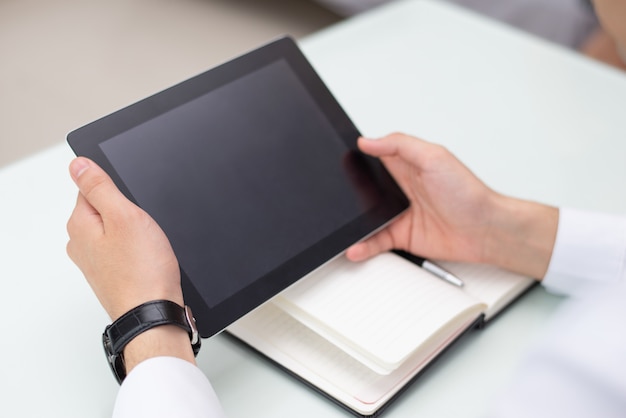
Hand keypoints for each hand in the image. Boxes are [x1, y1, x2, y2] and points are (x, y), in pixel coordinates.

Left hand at [66, 157, 182, 320]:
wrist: (154, 312)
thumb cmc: (142, 271)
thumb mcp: (124, 215)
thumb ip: (99, 186)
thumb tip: (78, 165)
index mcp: (80, 224)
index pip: (92, 187)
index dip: (120, 190)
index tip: (134, 204)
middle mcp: (81, 243)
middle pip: (106, 208)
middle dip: (129, 211)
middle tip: (145, 228)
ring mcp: (96, 260)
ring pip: (118, 229)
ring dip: (136, 232)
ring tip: (149, 246)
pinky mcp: (112, 273)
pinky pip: (125, 249)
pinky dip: (139, 250)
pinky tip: (149, 258)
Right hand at [346, 133, 557, 277]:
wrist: (485, 230)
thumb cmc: (467, 192)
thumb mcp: (434, 157)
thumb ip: (400, 145)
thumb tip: (369, 141)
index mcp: (406, 165)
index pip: (374, 157)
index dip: (356, 158)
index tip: (337, 159)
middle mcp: (400, 188)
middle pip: (365, 188)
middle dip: (348, 193)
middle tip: (333, 198)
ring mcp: (399, 213)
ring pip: (366, 216)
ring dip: (352, 222)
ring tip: (338, 227)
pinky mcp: (401, 236)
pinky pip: (375, 241)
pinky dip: (363, 245)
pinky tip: (354, 246)